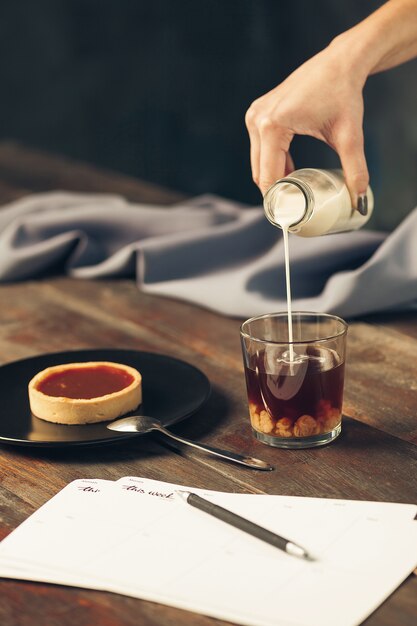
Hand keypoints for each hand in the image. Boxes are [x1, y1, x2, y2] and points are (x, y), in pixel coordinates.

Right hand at [245, 40, 368, 207]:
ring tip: (294, 194)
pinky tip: (291, 173)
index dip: (277, 200)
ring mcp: (255, 114)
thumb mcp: (349, 135)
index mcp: (273, 125)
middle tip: (294, 210)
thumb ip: (355, 168)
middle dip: (275, 192)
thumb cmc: (342, 93)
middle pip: (259, 172)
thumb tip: (359, 200)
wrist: (339, 62)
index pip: (268, 176)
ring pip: (258, 162)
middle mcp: (257, 119)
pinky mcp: (258, 113)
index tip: (288, 218)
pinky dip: (273, 163)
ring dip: (274, 178)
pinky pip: (261, 148)